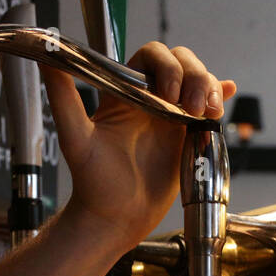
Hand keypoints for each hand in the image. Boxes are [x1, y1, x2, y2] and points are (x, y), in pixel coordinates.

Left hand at [42, 43, 236, 250]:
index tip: (168, 93)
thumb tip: (49, 57)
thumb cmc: (93, 183)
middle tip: (192, 106)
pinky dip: (220, 98)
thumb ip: (64, 98)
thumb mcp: (75, 137)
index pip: (153, 56)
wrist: (115, 219)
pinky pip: (208, 110)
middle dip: (195, 76)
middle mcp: (150, 99)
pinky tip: (226, 96)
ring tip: (208, 112)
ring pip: (199, 83)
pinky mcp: (187, 137)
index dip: (167, 66)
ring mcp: (171, 117)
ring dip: (209, 88)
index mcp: (126, 91)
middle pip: (182, 64)